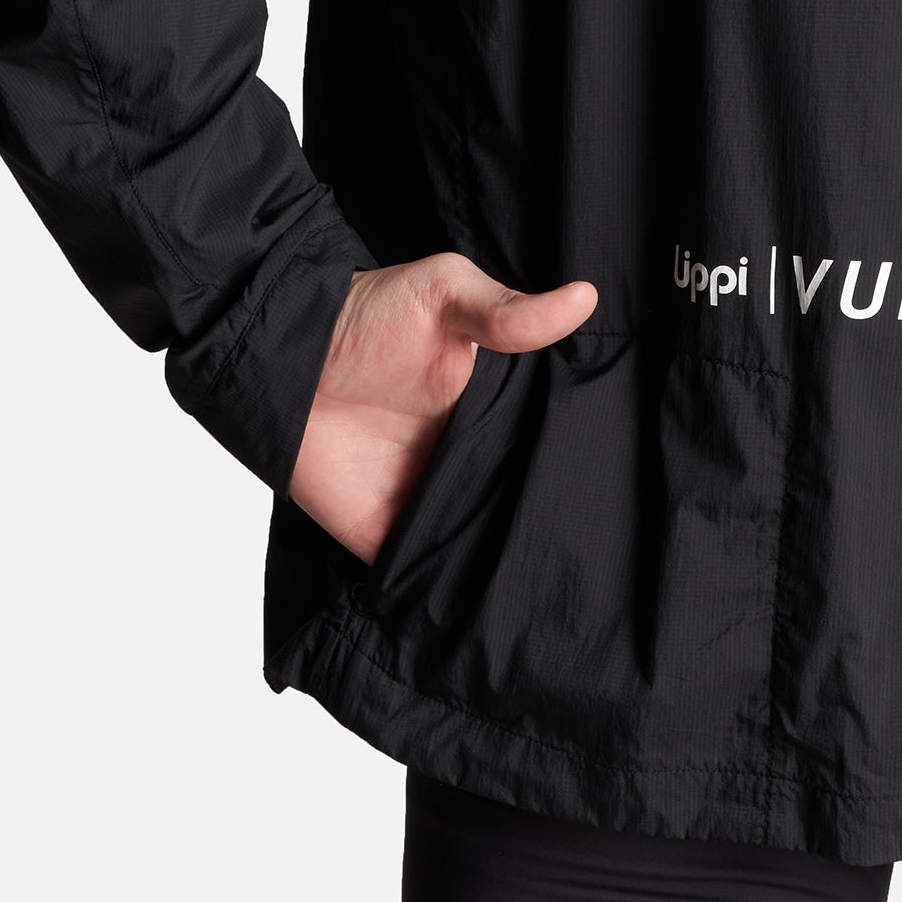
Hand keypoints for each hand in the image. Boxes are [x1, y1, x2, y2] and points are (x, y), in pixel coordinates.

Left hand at [289, 252, 598, 564]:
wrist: (280, 362)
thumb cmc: (365, 317)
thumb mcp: (445, 294)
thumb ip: (509, 312)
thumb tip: (585, 297)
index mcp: (497, 408)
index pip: (551, 442)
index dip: (585, 458)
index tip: (621, 475)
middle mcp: (472, 460)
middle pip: (524, 501)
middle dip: (552, 520)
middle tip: (601, 542)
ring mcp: (433, 502)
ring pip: (486, 546)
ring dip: (510, 563)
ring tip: (560, 587)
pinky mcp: (390, 537)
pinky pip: (430, 577)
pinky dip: (450, 593)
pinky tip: (486, 606)